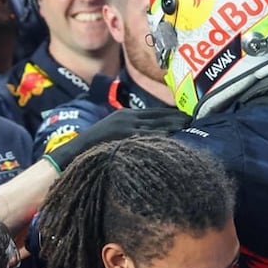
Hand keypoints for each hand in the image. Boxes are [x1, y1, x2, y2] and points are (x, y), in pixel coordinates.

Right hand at [43, 107, 192, 171]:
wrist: (73, 154)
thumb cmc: (94, 149)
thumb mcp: (112, 134)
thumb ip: (129, 133)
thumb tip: (148, 137)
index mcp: (124, 115)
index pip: (153, 112)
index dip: (171, 113)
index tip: (186, 114)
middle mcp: (126, 117)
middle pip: (157, 115)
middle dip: (176, 116)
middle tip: (194, 118)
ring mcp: (124, 127)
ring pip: (155, 124)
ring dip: (173, 124)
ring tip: (189, 125)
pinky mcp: (122, 137)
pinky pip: (145, 136)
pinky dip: (160, 134)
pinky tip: (172, 135)